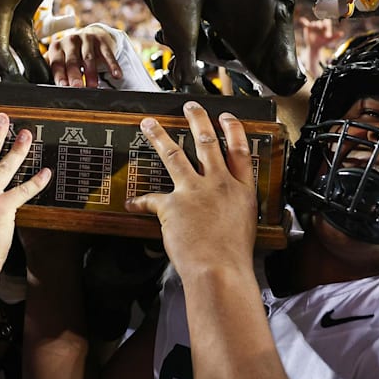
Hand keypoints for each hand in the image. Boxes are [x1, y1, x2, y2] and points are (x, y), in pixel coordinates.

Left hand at [45, 24, 121, 87]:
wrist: (89, 37)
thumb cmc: (70, 54)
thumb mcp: (60, 59)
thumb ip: (51, 71)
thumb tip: (44, 91)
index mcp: (57, 48)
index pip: (57, 63)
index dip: (60, 75)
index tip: (63, 86)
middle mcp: (70, 41)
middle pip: (72, 60)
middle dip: (74, 74)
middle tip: (77, 87)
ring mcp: (86, 39)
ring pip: (88, 58)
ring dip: (91, 73)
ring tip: (93, 86)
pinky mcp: (101, 41)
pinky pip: (108, 54)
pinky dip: (113, 65)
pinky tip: (116, 75)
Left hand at [125, 102, 256, 277]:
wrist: (219, 271)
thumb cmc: (233, 258)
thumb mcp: (247, 227)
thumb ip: (239, 212)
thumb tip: (234, 211)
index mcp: (241, 191)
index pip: (239, 151)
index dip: (232, 130)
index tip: (225, 118)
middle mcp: (219, 185)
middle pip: (207, 142)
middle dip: (197, 120)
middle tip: (190, 107)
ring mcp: (195, 192)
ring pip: (175, 154)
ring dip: (159, 136)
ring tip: (149, 124)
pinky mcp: (173, 205)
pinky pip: (151, 198)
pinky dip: (140, 201)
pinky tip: (132, 200)